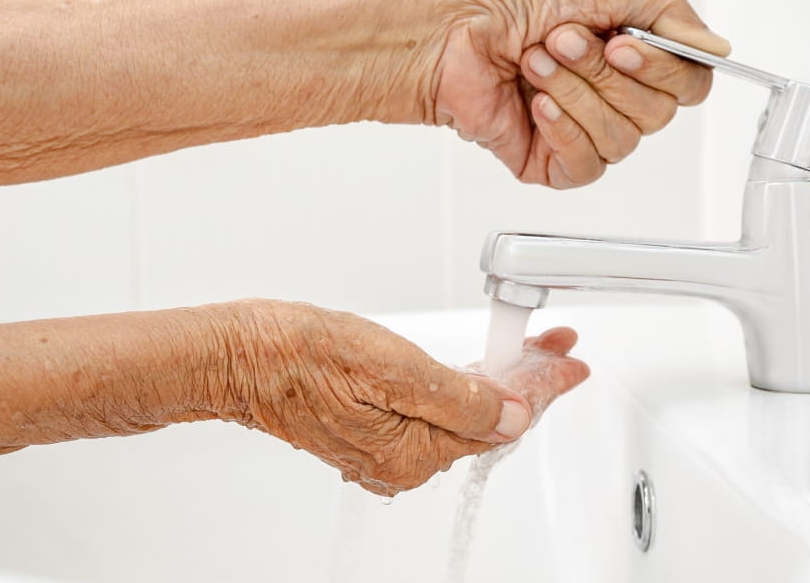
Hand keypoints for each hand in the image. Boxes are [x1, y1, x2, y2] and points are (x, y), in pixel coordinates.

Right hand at [213, 300, 587, 495]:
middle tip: (557, 348)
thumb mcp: (393, 367)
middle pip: (488, 422)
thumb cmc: (300, 355)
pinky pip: (436, 414)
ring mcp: (386, 448)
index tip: (571, 363)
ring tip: (530, 352)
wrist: (238, 357)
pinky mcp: (371, 430)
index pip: (501, 422)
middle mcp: (403, 462)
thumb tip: (512, 416)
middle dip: (528, 383)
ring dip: (500, 383)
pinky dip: (465, 389)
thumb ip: (461, 398)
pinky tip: (479, 372)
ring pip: (464, 417)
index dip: (542, 387)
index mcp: (413, 452)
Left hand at [423, 0, 729, 187]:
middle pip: (658, 113)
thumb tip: (716, 48)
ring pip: (622, 138)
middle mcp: (616, 97)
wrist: (447, 35)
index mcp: (633, 57)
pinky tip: (536, 105)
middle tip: (562, 42)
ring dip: (576, 95)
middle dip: (604, 75)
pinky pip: (588, 163)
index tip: (623, 46)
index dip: (663, 68)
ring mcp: (588, 133)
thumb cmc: (505, 7)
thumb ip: (665, 15)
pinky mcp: (557, 165)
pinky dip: (563, 128)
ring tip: (535, 65)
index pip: (688, 84)